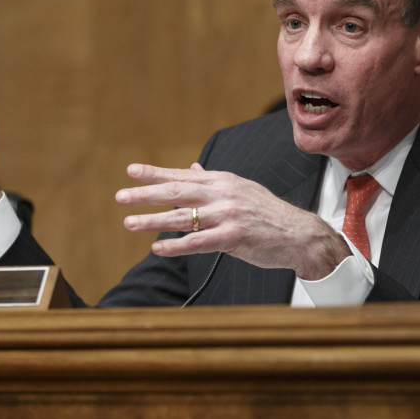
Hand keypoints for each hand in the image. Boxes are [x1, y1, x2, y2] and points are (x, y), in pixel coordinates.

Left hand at [117, 163, 351, 279]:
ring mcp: (228, 215)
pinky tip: (157, 248)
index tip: (131, 171)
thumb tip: (192, 170)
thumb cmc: (267, 214)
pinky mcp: (233, 237)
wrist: (299, 234)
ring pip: (182, 217)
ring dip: (152, 221)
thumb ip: (213, 182)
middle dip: (146, 194)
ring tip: (129, 223)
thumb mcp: (241, 190)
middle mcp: (223, 194)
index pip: (182, 175)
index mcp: (223, 181)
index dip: (155, 174)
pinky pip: (197, 242)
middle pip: (177, 192)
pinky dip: (175, 245)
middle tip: (120, 196)